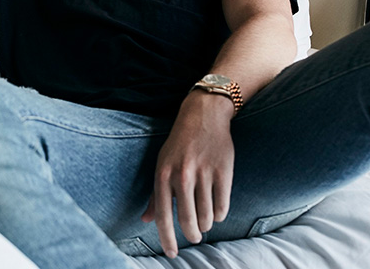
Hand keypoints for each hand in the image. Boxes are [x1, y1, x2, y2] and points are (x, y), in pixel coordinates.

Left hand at [142, 91, 234, 257]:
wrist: (203, 116)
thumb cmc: (178, 144)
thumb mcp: (161, 164)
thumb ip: (155, 195)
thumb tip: (146, 220)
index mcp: (163, 175)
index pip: (164, 216)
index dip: (167, 239)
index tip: (172, 254)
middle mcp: (182, 175)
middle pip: (188, 221)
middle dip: (192, 235)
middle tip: (194, 236)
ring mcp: (204, 173)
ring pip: (207, 217)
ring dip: (206, 224)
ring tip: (205, 220)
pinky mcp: (224, 171)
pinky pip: (223, 206)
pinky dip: (219, 214)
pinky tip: (216, 211)